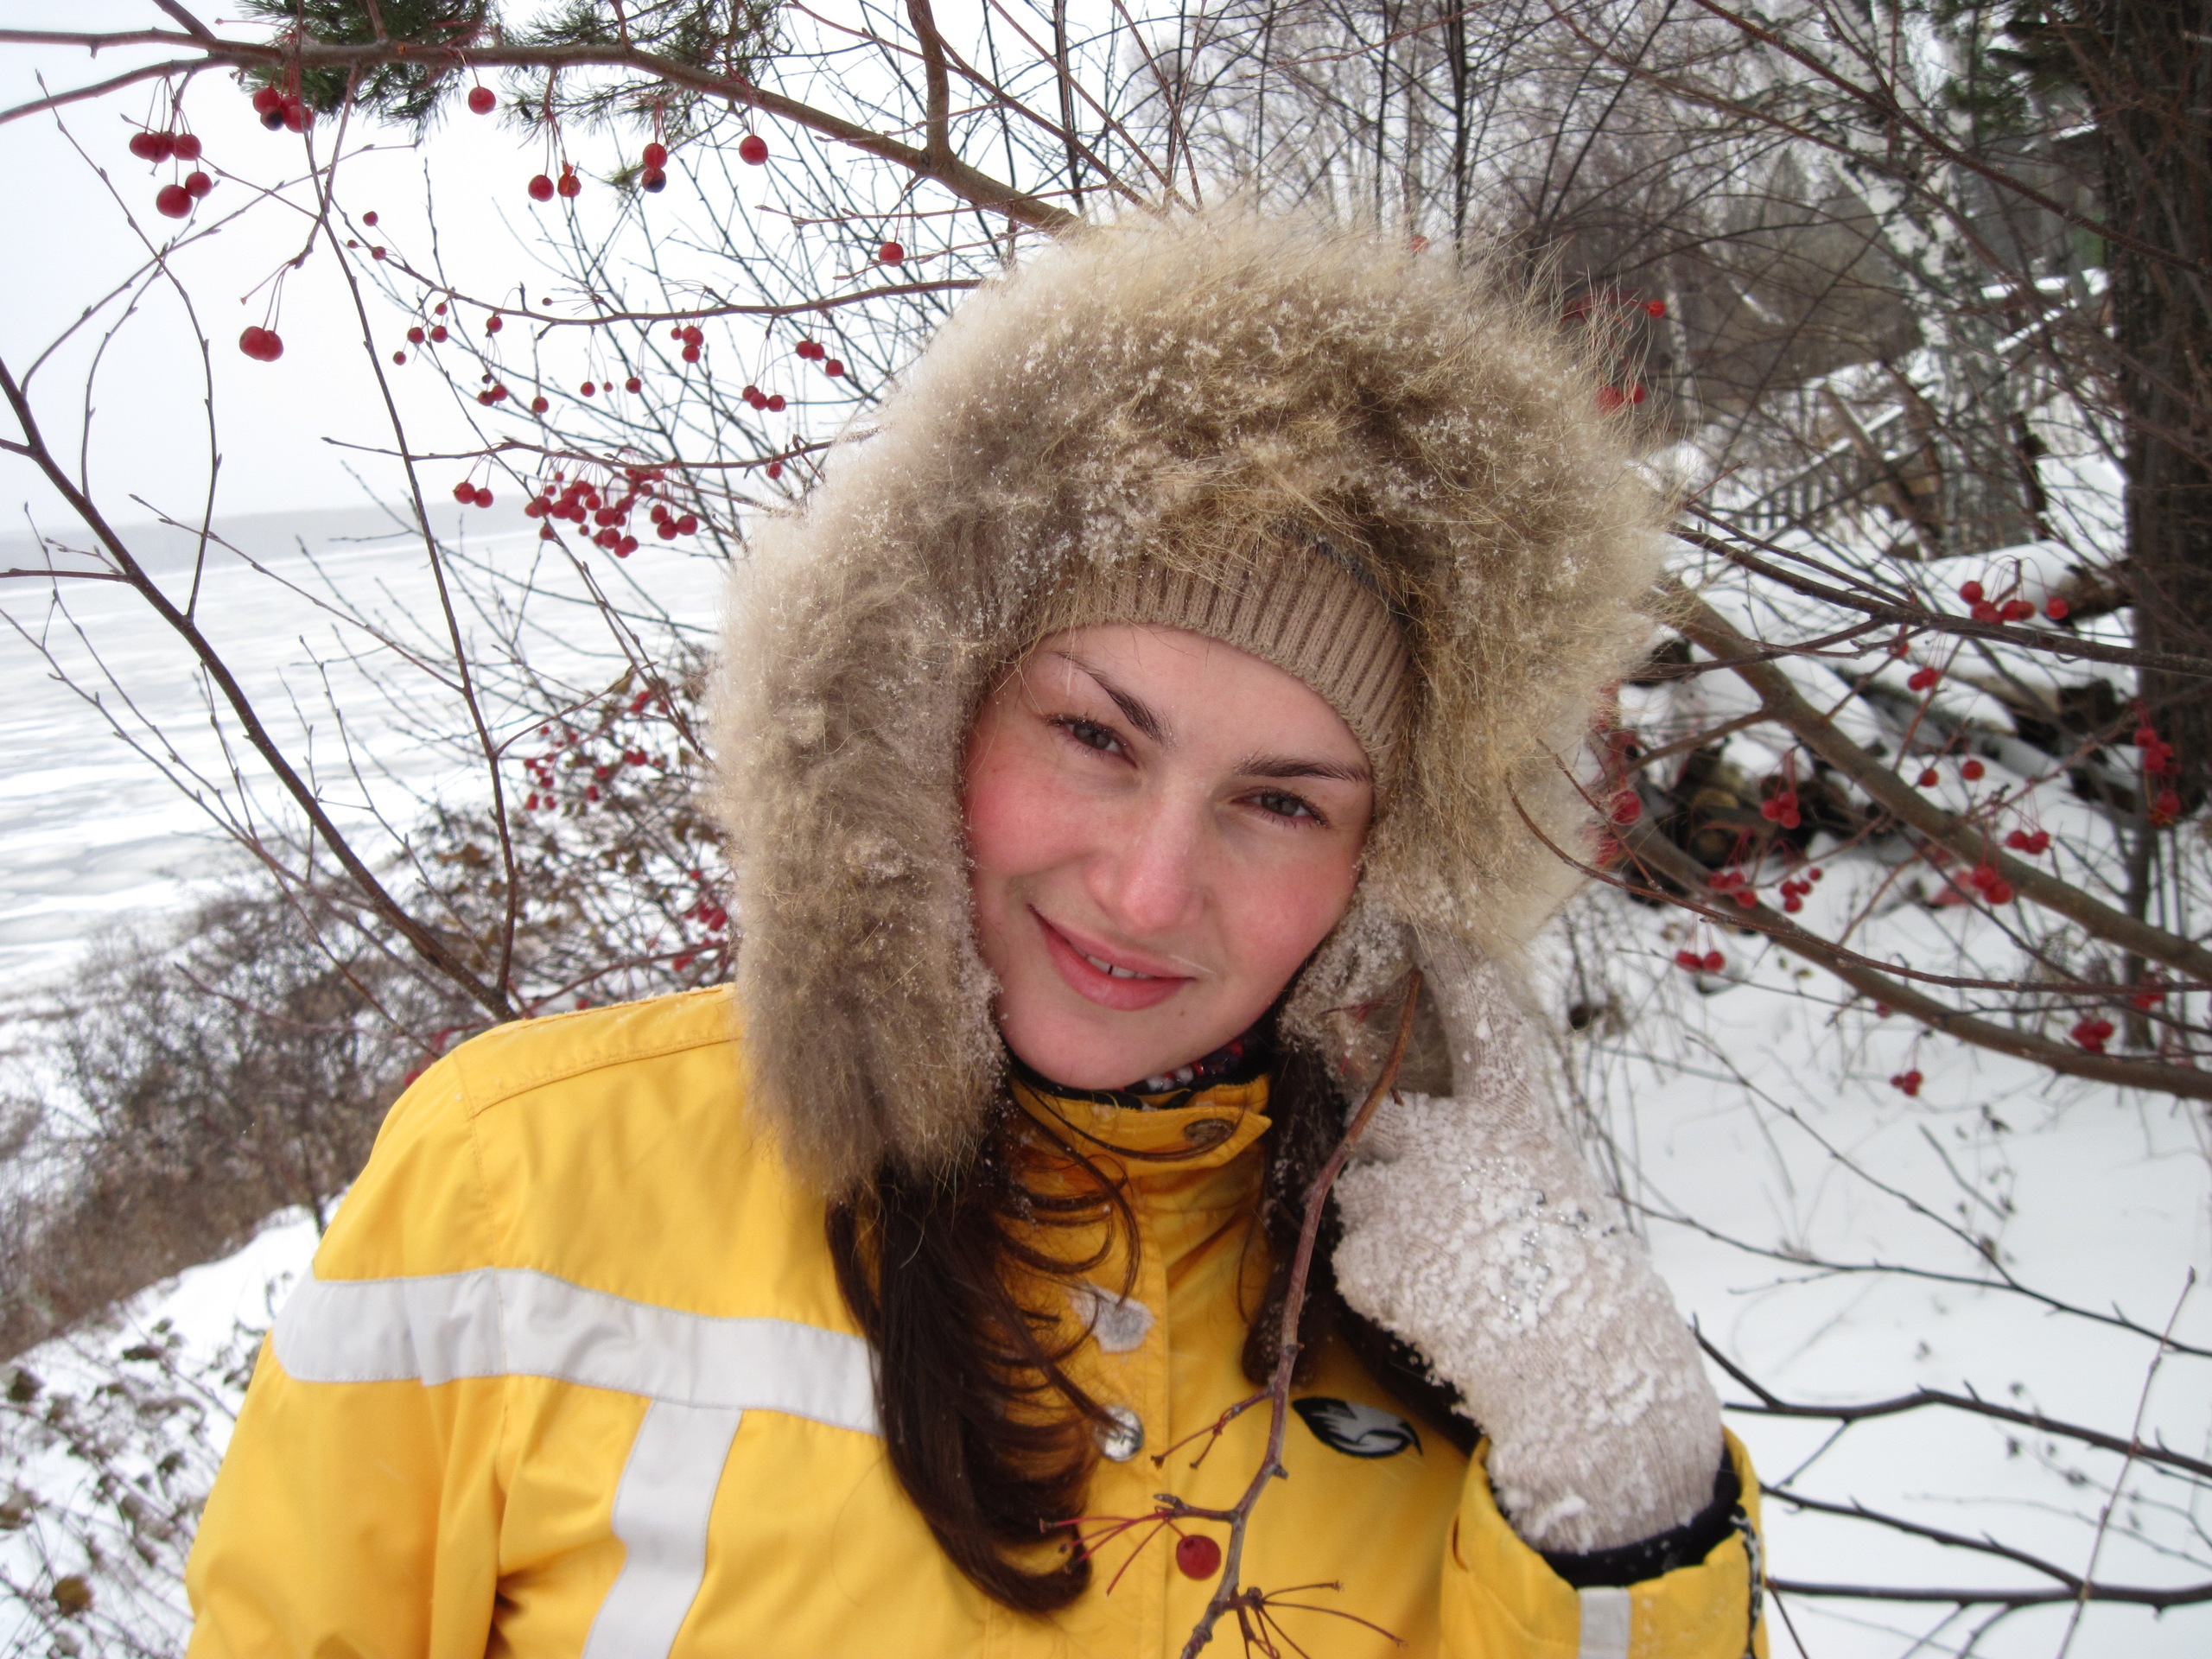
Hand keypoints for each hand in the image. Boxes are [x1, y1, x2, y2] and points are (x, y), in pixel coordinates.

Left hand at [1331, 935, 1723, 1554]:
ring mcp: (1407, 1194)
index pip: (1480, 1022)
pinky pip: (1354, 1253)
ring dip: (1388, 1221)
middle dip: (1392, 1151)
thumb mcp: (1552, 1183)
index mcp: (1515, 1119)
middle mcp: (1454, 1140)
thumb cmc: (1578, 1279)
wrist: (1579, 1371)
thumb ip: (1494, 1146)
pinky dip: (1383, 1277)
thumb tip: (1435, 1129)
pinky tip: (1435, 1299)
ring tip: (1454, 1265)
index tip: (1424, 920)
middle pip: (1380, 1116)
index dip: (1451, 969)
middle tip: (1443, 1203)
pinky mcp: (1372, 1253)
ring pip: (1360, 1187)